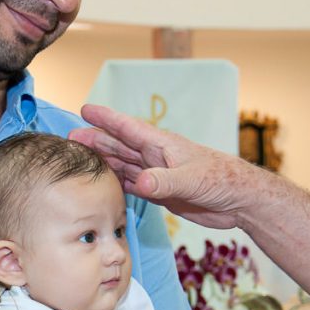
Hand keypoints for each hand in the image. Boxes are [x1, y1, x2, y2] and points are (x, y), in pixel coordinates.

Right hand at [69, 105, 253, 230]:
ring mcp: (158, 174)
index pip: (128, 128)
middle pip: (120, 146)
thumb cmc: (221, 181)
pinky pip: (133, 185)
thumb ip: (164, 182)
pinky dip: (118, 183)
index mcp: (162, 145)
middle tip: (70, 137)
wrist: (239, 200)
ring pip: (124, 165)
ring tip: (81, 160)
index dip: (106, 118)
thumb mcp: (191, 180)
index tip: (85, 109)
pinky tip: (104, 184)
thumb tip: (141, 183)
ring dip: (104, 162)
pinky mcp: (162, 192)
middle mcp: (157, 157)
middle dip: (96, 141)